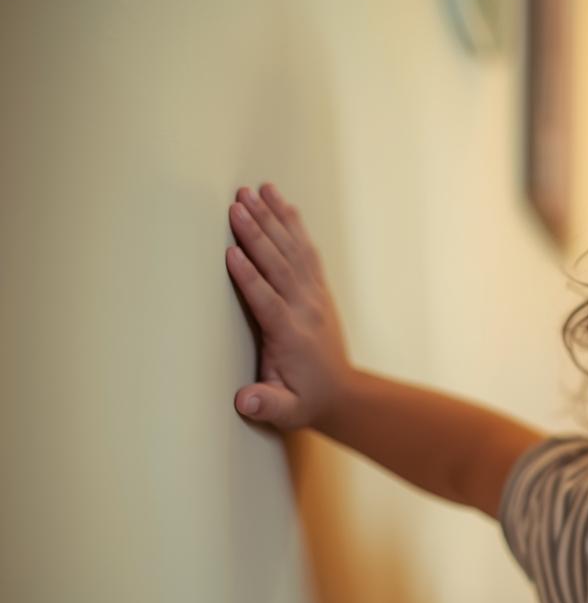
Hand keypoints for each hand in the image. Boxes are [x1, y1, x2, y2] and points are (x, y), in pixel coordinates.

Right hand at [225, 183, 350, 428]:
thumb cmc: (305, 399)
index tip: (231, 251)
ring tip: (253, 190)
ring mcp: (314, 295)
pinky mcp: (318, 288)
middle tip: (236, 203)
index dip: (249, 277)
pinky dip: (293, 224)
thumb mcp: (285, 411)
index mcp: (291, 335)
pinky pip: (306, 250)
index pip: (267, 300)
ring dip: (273, 219)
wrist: (343, 393)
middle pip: (279, 265)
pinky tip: (280, 202)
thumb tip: (245, 402)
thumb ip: (266, 405)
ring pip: (292, 250)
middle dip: (257, 233)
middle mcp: (305, 309)